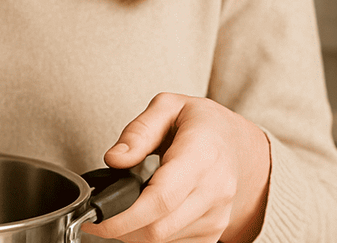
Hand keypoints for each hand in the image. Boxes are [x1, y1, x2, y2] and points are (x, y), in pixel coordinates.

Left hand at [81, 93, 269, 242]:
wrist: (239, 144)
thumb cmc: (202, 124)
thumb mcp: (168, 107)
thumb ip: (138, 132)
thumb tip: (114, 159)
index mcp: (202, 155)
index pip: (161, 199)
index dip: (125, 216)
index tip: (97, 219)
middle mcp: (215, 190)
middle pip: (159, 229)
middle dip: (121, 228)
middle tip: (99, 217)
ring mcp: (218, 215)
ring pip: (165, 241)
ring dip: (135, 233)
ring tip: (123, 210)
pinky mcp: (215, 232)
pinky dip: (153, 236)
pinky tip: (146, 216)